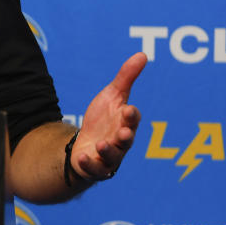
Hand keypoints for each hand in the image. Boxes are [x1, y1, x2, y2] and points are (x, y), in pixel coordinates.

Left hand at [71, 51, 146, 180]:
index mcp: (126, 123)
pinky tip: (82, 157)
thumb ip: (127, 77)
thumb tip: (143, 54)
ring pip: (113, 157)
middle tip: (123, 132)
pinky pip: (94, 170)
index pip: (132, 119)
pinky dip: (89, 164)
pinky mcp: (95, 167)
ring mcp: (109, 156)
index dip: (131, 115)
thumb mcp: (112, 95)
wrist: (86, 142)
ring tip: (101, 145)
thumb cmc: (104, 119)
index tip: (128, 110)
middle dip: (126, 136)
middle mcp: (121, 141)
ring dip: (108, 151)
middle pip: (126, 140)